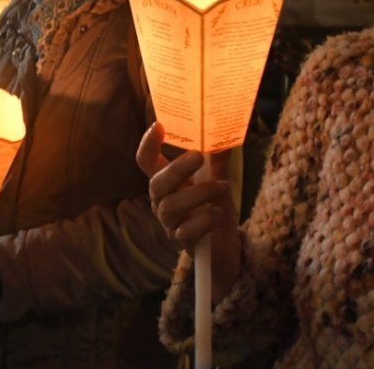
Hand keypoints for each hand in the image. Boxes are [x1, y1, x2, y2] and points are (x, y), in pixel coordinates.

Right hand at [136, 122, 240, 300]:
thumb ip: (218, 160)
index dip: (148, 145)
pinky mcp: (183, 243)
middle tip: (198, 156)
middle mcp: (162, 201)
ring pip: (171, 206)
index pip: (146, 162)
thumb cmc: (214, 209)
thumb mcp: (217, 180)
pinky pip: (186, 231)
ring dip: (199, 193)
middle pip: (156, 183)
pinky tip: (217, 213)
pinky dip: (203, 220)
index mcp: (167, 182)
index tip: (158, 125)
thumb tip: (227, 131)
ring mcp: (170, 223)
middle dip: (176, 168)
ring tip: (222, 187)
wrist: (224, 248)